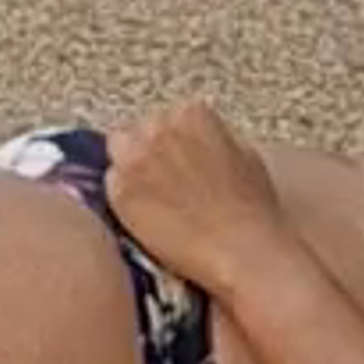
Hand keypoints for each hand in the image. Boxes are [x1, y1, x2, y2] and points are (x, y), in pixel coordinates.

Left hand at [102, 96, 285, 291]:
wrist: (242, 250)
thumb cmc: (252, 210)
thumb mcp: (245, 155)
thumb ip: (214, 138)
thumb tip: (201, 140)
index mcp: (191, 114)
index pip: (165, 119)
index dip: (169, 144)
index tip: (177, 163)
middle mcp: (158, 128)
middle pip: (136, 132)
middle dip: (146, 153)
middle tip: (162, 183)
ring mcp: (136, 158)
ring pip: (117, 154)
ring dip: (130, 171)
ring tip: (152, 200)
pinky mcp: (120, 191)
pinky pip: (111, 186)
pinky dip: (123, 199)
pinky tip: (146, 217)